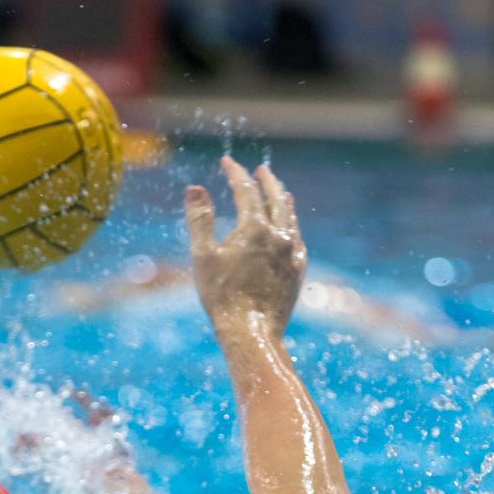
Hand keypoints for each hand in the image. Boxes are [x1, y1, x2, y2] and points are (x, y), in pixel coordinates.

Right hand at [184, 157, 305, 328]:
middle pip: (276, 199)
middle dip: (267, 182)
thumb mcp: (202, 256)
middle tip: (262, 170)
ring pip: (290, 218)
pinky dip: (292, 228)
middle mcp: (279, 235)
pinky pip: (297, 240)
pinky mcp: (298, 271)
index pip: (246, 190)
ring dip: (284, 202)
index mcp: (254, 228)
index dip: (236, 173)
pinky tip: (290, 231)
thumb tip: (195, 188)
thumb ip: (199, 219)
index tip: (227, 162)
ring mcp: (292, 253)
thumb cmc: (221, 296)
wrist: (250, 331)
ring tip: (282, 193)